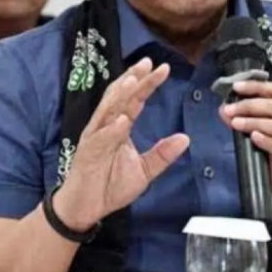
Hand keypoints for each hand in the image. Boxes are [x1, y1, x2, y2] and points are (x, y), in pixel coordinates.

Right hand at [54, 57, 189, 230]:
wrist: (86, 208)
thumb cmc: (110, 186)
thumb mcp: (144, 170)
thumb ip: (162, 154)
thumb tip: (185, 138)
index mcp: (119, 127)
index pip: (135, 99)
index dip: (147, 83)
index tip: (163, 69)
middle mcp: (106, 126)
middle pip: (120, 97)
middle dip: (134, 79)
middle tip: (148, 63)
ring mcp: (95, 138)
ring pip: (107, 111)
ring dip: (120, 95)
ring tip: (133, 81)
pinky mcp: (87, 153)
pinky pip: (100, 139)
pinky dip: (111, 129)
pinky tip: (122, 121)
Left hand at [220, 81, 271, 231]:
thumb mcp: (268, 146)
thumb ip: (251, 128)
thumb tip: (225, 112)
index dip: (256, 87)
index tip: (236, 86)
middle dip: (250, 105)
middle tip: (230, 110)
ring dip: (255, 122)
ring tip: (236, 123)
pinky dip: (268, 141)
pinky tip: (254, 138)